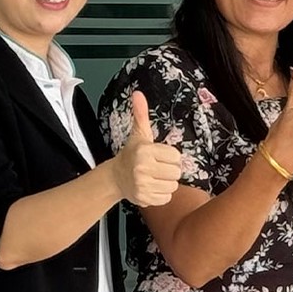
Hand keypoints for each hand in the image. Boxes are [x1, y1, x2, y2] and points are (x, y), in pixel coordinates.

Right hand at [112, 90, 185, 207]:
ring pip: (173, 186)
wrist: (116, 177)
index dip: (170, 156)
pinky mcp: (144, 198)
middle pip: (176, 172)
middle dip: (169, 170)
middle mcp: (143, 167)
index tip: (160, 156)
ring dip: (166, 182)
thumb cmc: (132, 154)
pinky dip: (161, 194)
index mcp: (145, 150)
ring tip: (154, 177)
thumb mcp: (139, 134)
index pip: (176, 156)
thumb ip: (141, 114)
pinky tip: (151, 187)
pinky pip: (166, 198)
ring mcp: (143, 184)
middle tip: (157, 167)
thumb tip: (138, 93)